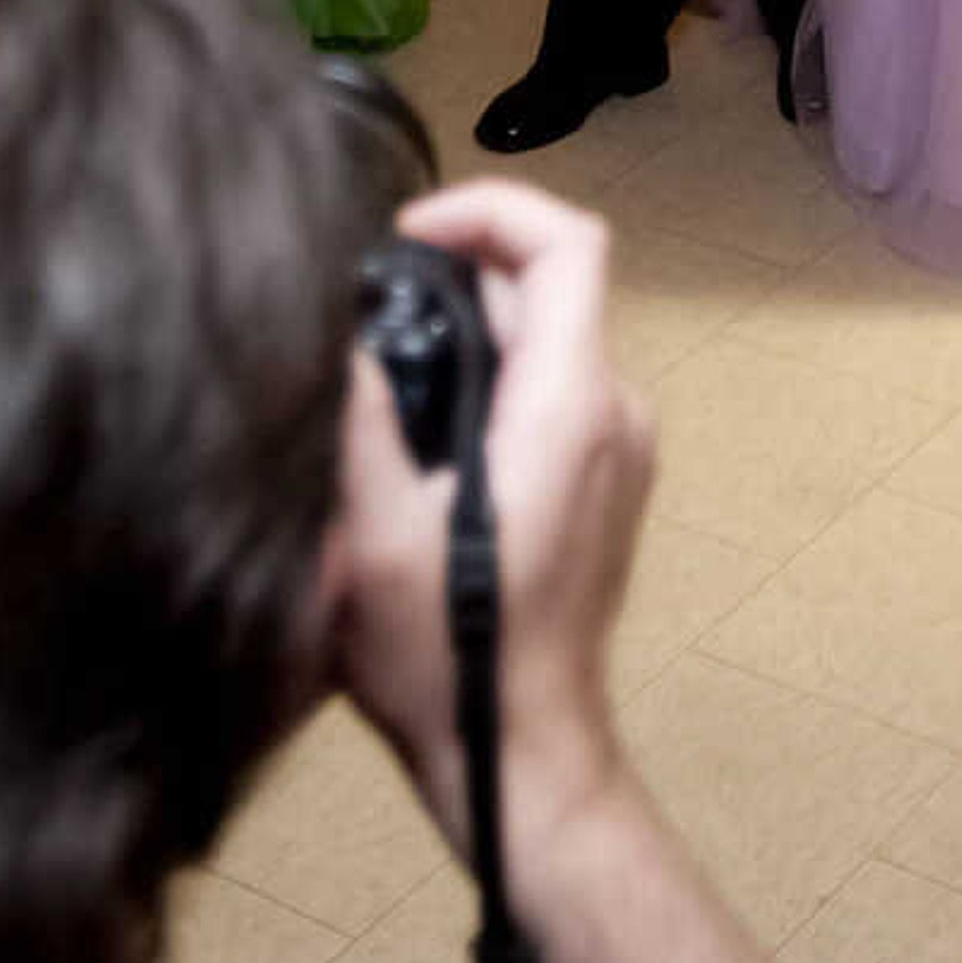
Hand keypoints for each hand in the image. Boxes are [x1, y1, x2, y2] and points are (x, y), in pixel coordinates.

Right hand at [333, 181, 654, 853]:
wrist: (517, 753)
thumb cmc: (450, 656)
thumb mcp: (374, 530)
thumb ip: (361, 412)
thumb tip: (342, 328)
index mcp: (569, 406)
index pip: (567, 242)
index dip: (487, 209)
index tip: (404, 236)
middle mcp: (614, 413)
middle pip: (548, 283)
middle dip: (454, 272)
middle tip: (364, 305)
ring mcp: (619, 449)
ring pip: (547, 334)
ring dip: (467, 325)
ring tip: (379, 367)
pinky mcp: (603, 482)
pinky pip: (551, 387)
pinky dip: (490, 374)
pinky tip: (418, 428)